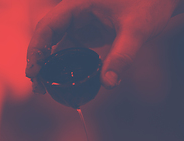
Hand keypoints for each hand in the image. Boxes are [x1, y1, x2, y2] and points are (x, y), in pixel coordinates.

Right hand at [26, 0, 179, 90]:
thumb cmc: (149, 4)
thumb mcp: (136, 30)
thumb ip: (122, 56)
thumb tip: (108, 84)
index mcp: (78, 5)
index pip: (47, 27)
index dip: (36, 50)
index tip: (33, 72)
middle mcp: (74, 13)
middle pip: (45, 38)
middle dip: (39, 62)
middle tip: (39, 87)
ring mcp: (79, 23)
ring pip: (54, 45)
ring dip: (48, 66)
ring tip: (45, 89)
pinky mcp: (86, 33)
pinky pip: (68, 50)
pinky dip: (63, 66)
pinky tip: (63, 81)